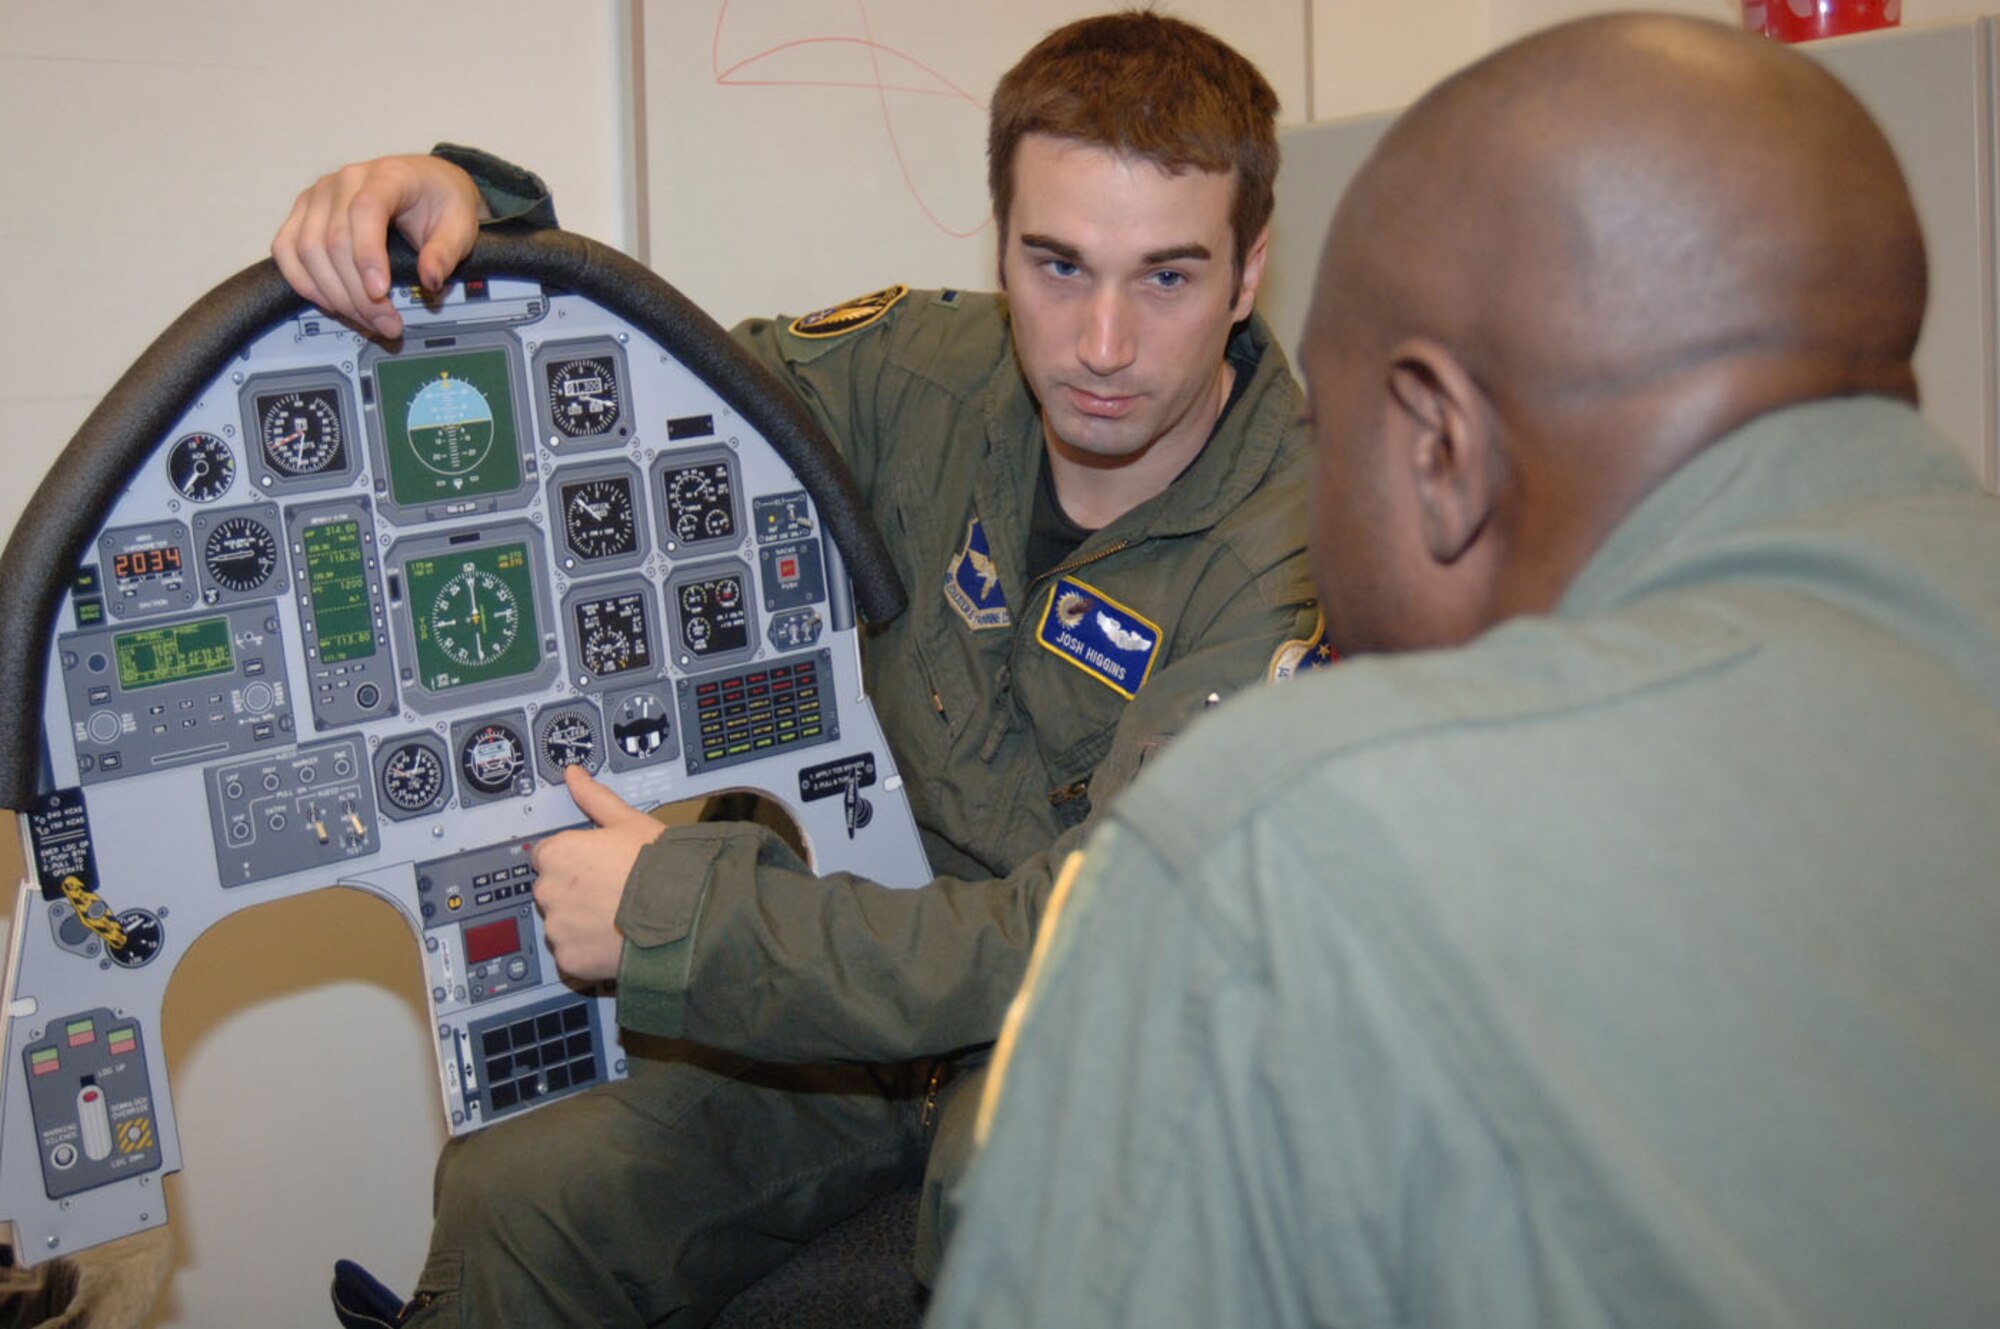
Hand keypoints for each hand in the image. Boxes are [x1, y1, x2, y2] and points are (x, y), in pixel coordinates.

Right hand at [270, 154, 483, 339]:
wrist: (426, 184)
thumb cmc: (441, 201)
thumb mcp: (460, 225)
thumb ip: (446, 251)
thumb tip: (431, 280)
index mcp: (386, 176)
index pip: (365, 211)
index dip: (368, 255)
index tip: (380, 293)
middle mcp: (344, 181)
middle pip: (334, 239)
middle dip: (358, 292)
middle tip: (387, 324)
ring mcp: (318, 196)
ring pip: (307, 249)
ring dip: (334, 294)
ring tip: (367, 320)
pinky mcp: (304, 214)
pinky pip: (286, 249)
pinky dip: (304, 282)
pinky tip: (332, 304)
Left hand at [529, 765, 665, 981]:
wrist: (684, 915)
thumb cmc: (661, 866)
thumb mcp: (629, 823)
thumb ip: (594, 798)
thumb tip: (574, 775)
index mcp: (559, 853)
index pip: (547, 856)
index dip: (575, 860)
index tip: (597, 867)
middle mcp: (549, 891)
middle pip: (552, 891)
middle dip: (575, 892)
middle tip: (612, 892)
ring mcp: (558, 929)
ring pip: (561, 924)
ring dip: (581, 923)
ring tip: (618, 918)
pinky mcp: (569, 960)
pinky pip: (572, 955)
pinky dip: (589, 951)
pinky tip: (616, 940)